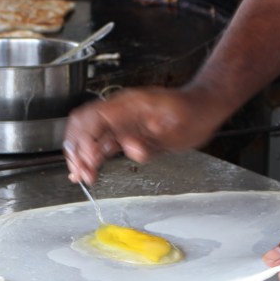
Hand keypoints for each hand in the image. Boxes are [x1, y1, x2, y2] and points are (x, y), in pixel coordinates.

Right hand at [63, 86, 229, 183]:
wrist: (203, 106)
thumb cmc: (192, 113)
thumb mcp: (176, 130)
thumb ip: (152, 140)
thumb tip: (131, 149)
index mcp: (129, 105)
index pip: (93, 119)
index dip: (86, 141)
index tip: (89, 162)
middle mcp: (120, 110)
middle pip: (82, 124)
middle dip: (76, 150)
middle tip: (81, 174)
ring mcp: (120, 119)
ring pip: (87, 133)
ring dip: (80, 154)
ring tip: (81, 175)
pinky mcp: (124, 130)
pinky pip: (99, 140)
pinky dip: (90, 155)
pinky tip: (88, 169)